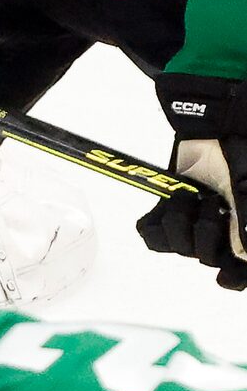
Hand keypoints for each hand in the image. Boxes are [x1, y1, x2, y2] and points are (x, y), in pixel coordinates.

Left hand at [140, 75, 246, 289]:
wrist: (222, 112)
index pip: (241, 270)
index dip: (236, 278)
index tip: (226, 278)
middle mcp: (228, 228)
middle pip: (210, 259)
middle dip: (209, 236)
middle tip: (215, 205)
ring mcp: (198, 216)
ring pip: (182, 247)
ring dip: (185, 223)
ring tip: (196, 196)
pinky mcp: (170, 205)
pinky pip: (152, 233)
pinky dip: (158, 219)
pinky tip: (172, 199)